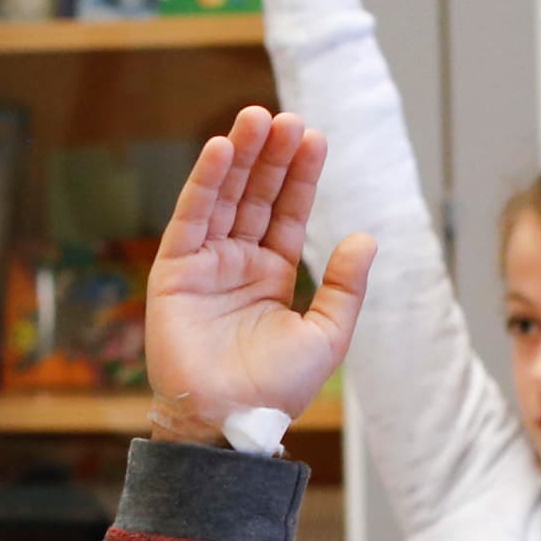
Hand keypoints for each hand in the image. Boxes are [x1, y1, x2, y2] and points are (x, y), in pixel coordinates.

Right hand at [142, 106, 375, 441]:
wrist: (229, 422)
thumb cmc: (275, 390)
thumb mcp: (327, 336)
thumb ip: (345, 286)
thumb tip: (366, 237)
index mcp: (272, 277)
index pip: (287, 213)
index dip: (299, 176)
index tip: (314, 138)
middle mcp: (237, 264)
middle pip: (255, 197)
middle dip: (270, 157)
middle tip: (286, 118)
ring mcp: (205, 265)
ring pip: (223, 199)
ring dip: (239, 157)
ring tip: (256, 118)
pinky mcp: (174, 272)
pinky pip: (190, 219)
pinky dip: (204, 184)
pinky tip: (220, 151)